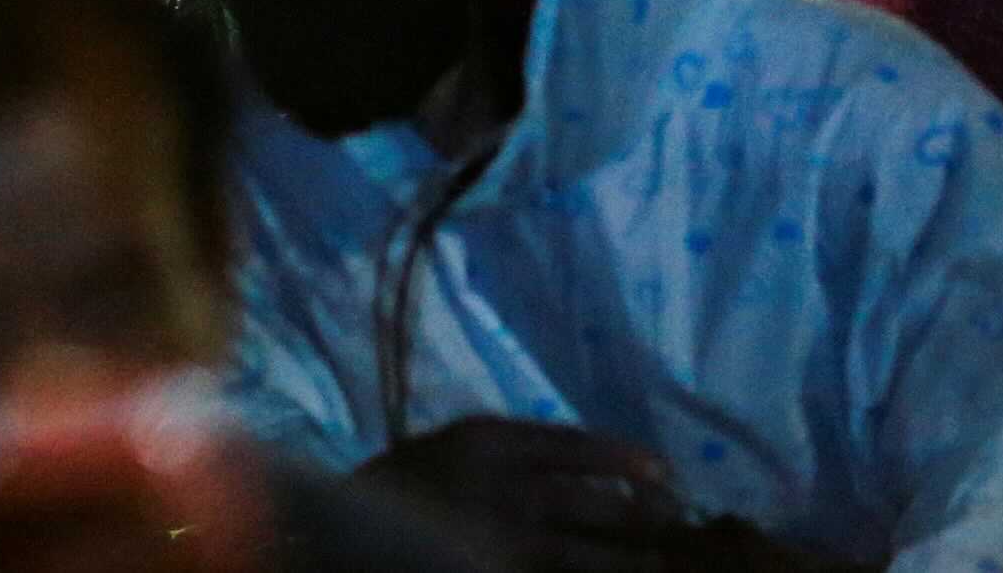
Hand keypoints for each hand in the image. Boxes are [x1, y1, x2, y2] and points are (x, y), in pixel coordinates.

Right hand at [360, 418, 688, 572]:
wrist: (328, 533)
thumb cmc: (387, 490)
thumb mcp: (441, 451)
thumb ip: (500, 456)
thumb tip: (581, 475)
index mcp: (485, 441)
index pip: (576, 447)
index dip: (626, 461)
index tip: (663, 472)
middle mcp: (503, 489)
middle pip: (597, 504)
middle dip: (644, 516)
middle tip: (673, 521)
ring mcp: (502, 544)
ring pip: (589, 555)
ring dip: (632, 560)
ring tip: (657, 563)